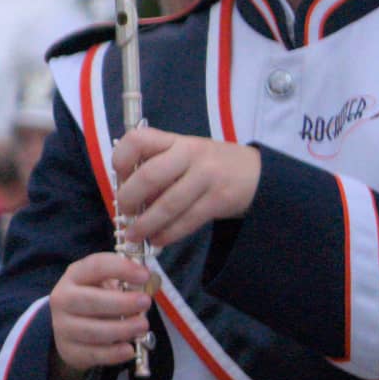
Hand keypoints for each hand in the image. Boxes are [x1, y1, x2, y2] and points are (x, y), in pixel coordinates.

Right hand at [50, 250, 157, 374]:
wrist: (70, 327)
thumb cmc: (96, 300)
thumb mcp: (105, 284)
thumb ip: (126, 283)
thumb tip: (151, 284)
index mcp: (74, 276)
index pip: (96, 266)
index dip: (121, 269)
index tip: (145, 276)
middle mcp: (63, 299)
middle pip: (90, 300)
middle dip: (122, 302)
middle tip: (146, 303)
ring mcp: (63, 326)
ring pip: (92, 330)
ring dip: (122, 329)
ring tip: (142, 327)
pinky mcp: (69, 350)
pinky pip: (93, 353)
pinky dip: (114, 353)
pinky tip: (129, 349)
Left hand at [104, 128, 261, 247]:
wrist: (259, 174)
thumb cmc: (210, 165)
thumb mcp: (185, 154)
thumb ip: (158, 168)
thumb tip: (127, 198)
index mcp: (175, 141)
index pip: (138, 139)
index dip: (121, 159)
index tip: (119, 178)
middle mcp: (190, 154)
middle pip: (149, 176)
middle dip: (129, 199)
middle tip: (123, 214)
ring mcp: (207, 176)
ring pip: (167, 204)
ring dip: (145, 225)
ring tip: (134, 236)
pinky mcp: (220, 200)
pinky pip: (187, 220)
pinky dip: (168, 233)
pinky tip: (158, 239)